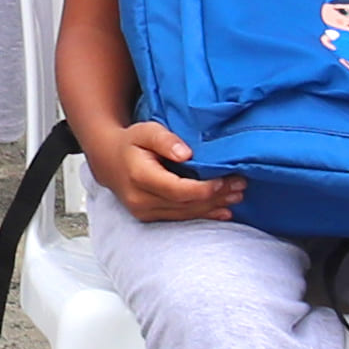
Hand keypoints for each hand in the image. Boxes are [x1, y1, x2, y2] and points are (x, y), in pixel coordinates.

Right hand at [84, 113, 238, 224]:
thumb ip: (165, 139)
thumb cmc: (130, 142)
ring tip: (237, 196)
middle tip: (240, 186)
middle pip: (185, 203)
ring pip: (185, 213)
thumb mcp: (145, 130)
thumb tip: (187, 154)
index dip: (203, 189)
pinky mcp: (148, 217)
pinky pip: (180, 218)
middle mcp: (140, 199)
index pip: (177, 189)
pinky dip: (203, 214)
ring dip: (213, 207)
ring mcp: (143, 211)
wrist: (107, 160)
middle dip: (215, 197)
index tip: (224, 180)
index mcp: (139, 176)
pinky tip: (222, 211)